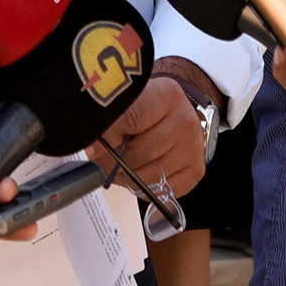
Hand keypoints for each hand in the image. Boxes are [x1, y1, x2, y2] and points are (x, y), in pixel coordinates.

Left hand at [95, 67, 210, 201]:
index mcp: (168, 95)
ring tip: (118, 168)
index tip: (91, 149)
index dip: (106, 139)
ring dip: (128, 178)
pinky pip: (165, 190)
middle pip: (139, 154)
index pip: (130, 121)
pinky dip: (146, 189)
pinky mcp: (196, 169)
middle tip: (100, 162)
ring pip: (150, 176)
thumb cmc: (146, 107)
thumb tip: (89, 146)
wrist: (169, 111)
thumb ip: (109, 120)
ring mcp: (194, 146)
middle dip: (113, 162)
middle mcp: (186, 121)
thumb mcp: (127, 102)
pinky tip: (138, 176)